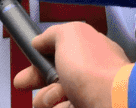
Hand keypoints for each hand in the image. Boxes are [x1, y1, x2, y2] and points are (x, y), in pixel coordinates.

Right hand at [14, 22, 130, 107]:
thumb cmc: (93, 68)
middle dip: (37, 80)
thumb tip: (39, 41)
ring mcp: (90, 94)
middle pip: (55, 77)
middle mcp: (91, 72)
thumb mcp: (68, 34)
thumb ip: (52, 34)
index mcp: (89, 50)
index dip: (41, 57)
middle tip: (23, 83)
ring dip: (47, 98)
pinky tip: (61, 106)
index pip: (60, 52)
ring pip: (57, 97)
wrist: (112, 101)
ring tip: (54, 98)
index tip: (28, 62)